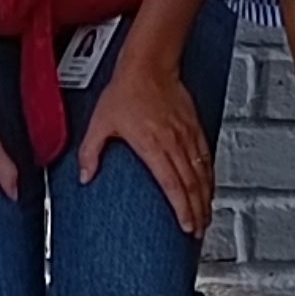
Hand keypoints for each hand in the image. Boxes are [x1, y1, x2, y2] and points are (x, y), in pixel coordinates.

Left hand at [78, 53, 212, 235]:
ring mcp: (187, 135)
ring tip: (206, 217)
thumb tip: (84, 176)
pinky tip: (209, 188)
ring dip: (206, 198)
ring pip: (202, 173)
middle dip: (197, 211)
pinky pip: (206, 157)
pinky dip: (210, 176)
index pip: (172, 184)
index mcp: (152, 145)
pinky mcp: (194, 127)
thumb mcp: (100, 122)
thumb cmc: (125, 91)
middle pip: (191, 185)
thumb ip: (90, 151)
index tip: (186, 226)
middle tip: (198, 231)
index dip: (182, 208)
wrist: (149, 64)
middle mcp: (174, 142)